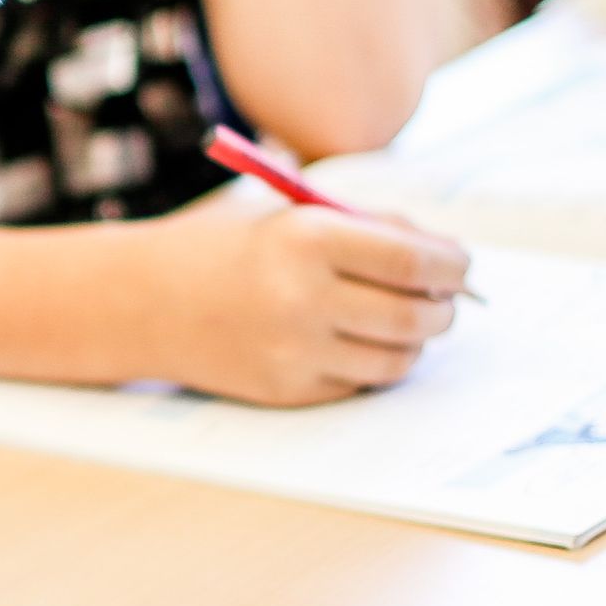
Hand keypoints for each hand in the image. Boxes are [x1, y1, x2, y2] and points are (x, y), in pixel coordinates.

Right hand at [157, 190, 468, 404]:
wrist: (146, 301)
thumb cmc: (230, 247)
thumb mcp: (296, 215)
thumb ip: (372, 229)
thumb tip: (447, 258)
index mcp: (308, 239)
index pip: (415, 263)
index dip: (452, 266)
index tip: (460, 265)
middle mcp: (303, 298)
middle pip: (415, 316)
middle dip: (443, 308)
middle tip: (443, 299)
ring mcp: (295, 352)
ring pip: (398, 359)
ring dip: (416, 341)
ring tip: (404, 320)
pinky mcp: (288, 390)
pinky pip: (361, 382)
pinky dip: (374, 362)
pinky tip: (357, 340)